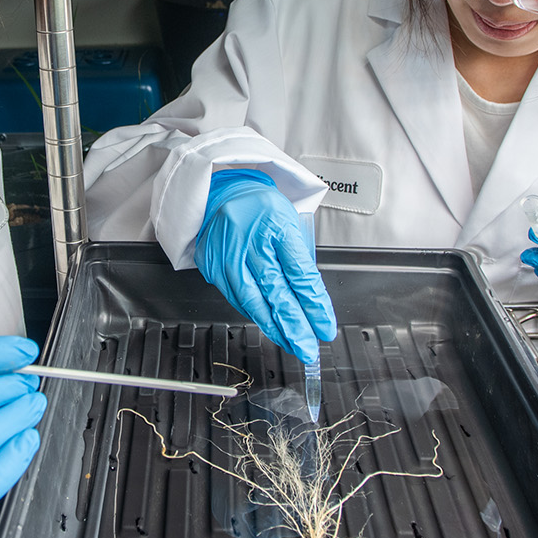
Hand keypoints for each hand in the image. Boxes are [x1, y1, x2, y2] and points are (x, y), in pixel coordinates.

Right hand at [194, 169, 336, 363]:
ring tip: (291, 344)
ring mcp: (228, 253)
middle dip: (295, 324)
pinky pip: (235, 296)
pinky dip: (254, 314)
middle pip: (276, 290)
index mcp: (276, 223)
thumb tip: (311, 301)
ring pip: (252, 299)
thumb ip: (297, 259)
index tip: (325, 327)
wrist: (221, 191)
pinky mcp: (212, 264)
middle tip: (309, 347)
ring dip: (274, 327)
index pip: (300, 272)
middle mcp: (250, 239)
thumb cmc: (260, 208)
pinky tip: (267, 324)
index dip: (314, 304)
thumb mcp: (288, 222)